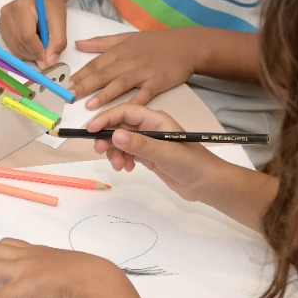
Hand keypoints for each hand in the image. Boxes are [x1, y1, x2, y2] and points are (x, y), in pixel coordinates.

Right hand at [0, 0, 66, 65]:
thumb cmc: (51, 7)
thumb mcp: (60, 21)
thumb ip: (57, 42)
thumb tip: (49, 62)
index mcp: (21, 7)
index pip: (26, 36)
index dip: (36, 51)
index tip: (47, 60)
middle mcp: (6, 13)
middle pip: (18, 44)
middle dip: (33, 55)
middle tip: (46, 55)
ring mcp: (2, 22)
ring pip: (14, 49)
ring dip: (28, 55)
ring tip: (40, 46)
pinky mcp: (1, 30)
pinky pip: (11, 48)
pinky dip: (23, 53)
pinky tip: (32, 45)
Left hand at [70, 29, 199, 108]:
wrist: (186, 45)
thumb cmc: (155, 42)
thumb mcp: (126, 37)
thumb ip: (101, 42)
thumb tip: (78, 44)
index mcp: (120, 50)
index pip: (96, 63)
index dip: (81, 74)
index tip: (67, 84)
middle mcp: (129, 61)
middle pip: (104, 74)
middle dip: (86, 86)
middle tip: (70, 96)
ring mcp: (143, 72)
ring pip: (120, 84)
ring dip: (105, 95)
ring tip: (90, 106)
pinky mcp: (157, 83)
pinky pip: (144, 95)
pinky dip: (134, 103)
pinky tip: (123, 112)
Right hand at [85, 104, 229, 202]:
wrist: (207, 184)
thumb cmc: (191, 164)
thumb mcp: (165, 153)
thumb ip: (140, 144)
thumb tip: (114, 135)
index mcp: (156, 119)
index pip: (125, 112)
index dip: (106, 118)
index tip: (90, 130)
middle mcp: (150, 128)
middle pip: (119, 126)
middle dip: (107, 138)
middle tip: (100, 151)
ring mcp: (148, 142)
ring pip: (121, 141)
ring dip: (115, 152)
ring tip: (120, 167)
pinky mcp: (148, 155)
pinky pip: (127, 152)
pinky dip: (122, 159)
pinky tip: (127, 168)